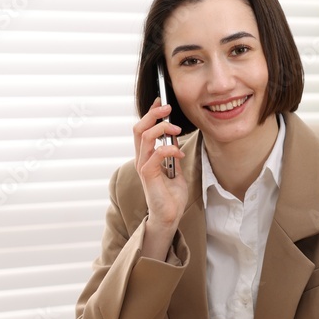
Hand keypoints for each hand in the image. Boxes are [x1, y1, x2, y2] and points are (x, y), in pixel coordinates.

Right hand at [132, 99, 187, 257]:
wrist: (170, 216)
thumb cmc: (171, 196)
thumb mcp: (176, 169)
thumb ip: (172, 154)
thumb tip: (175, 139)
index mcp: (146, 156)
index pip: (143, 129)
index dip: (150, 113)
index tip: (161, 102)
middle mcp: (141, 159)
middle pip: (138, 129)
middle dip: (152, 115)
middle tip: (167, 109)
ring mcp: (143, 167)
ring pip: (144, 138)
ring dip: (162, 129)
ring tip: (177, 130)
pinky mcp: (148, 176)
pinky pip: (155, 155)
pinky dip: (168, 149)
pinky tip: (179, 153)